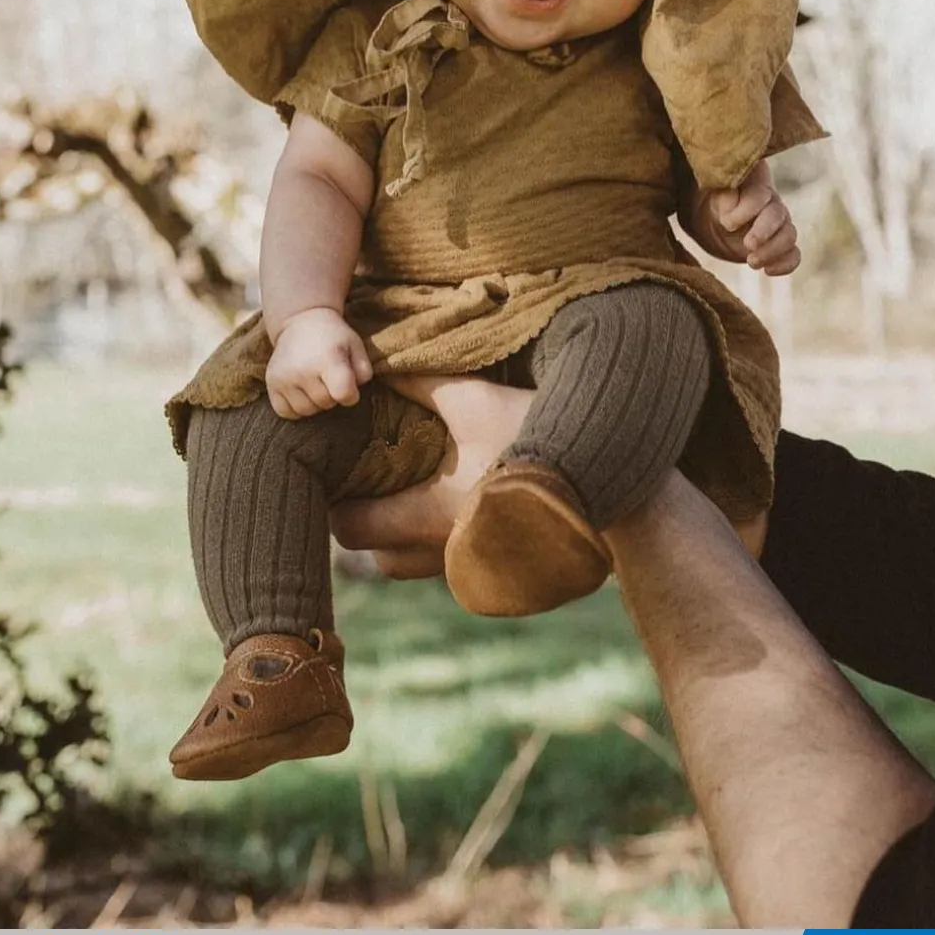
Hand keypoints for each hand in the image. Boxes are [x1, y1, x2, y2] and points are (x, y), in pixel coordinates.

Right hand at [265, 307, 371, 416]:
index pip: (344, 395)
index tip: (349, 385)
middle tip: (329, 377)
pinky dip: (295, 407)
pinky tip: (300, 390)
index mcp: (328, 359)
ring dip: (314, 402)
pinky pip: (286, 412)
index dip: (351, 395)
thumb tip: (353, 395)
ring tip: (314, 382)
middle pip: (326, 403)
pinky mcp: (271, 383)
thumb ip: (363, 372)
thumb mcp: (355, 346)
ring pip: (306, 410)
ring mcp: (284, 378)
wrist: (300, 321)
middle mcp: (302, 370)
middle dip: (332, 395)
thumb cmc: (333, 337)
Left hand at [331, 372, 532, 576]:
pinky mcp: (499, 561)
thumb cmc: (530, 438)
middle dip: (371, 527)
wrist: (598, 474)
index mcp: (425, 516)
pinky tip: (454, 503)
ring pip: (414, 565)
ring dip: (404, 538)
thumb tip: (381, 368)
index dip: (337, 505)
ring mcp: (473, 562)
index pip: (350, 530)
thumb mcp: (473, 401)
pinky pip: (450, 562)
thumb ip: (422, 385)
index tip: (341, 476)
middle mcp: (444, 551)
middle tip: (374, 486)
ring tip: (412, 495)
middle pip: (379, 558)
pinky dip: (439, 540)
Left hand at [689, 161, 799, 275]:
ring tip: (751, 262)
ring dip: (772, 251)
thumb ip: (723, 198)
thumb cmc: (714, 204)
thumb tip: (731, 206)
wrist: (716, 222)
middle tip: (748, 245)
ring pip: (789, 235)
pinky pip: (794, 254)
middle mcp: (771, 204)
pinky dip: (786, 264)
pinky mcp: (780, 246)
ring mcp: (779, 226)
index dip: (747, 210)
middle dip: (763, 232)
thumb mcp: (713, 197)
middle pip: (777, 215)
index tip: (728, 224)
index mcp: (754, 188)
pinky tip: (768, 271)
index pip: (759, 195)